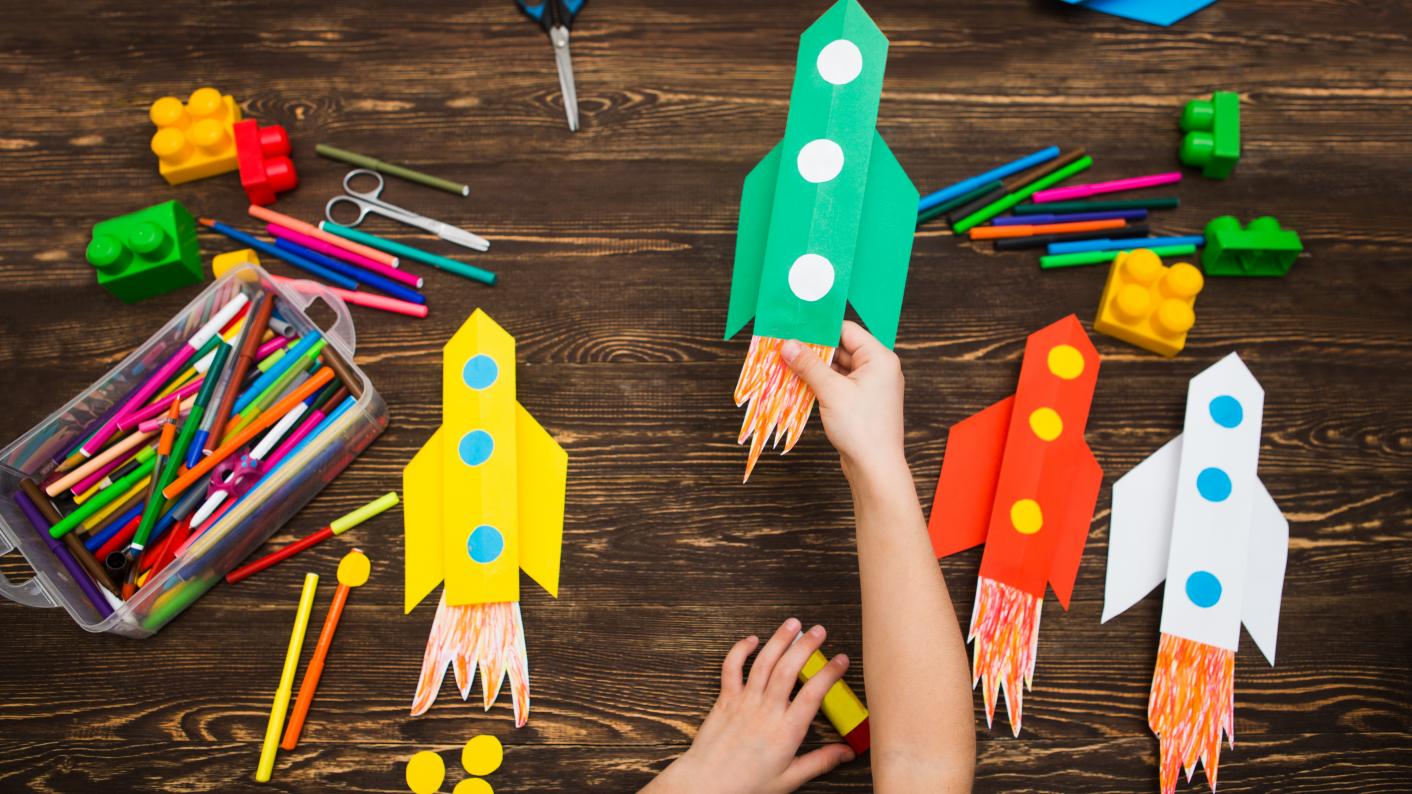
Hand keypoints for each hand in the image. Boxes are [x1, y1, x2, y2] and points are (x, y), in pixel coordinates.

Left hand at [642, 619, 854, 793]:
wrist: (707, 784)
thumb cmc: (747, 784)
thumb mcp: (790, 778)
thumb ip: (820, 762)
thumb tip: (847, 752)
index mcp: (786, 731)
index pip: (814, 693)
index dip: (830, 673)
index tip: (841, 660)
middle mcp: (766, 711)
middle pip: (789, 669)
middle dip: (806, 646)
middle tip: (819, 631)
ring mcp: (744, 702)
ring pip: (763, 662)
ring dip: (779, 640)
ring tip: (793, 624)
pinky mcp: (725, 699)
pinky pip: (732, 668)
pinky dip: (741, 650)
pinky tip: (753, 639)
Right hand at [780, 321, 905, 480]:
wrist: (875, 467)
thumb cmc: (860, 427)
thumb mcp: (831, 391)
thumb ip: (809, 365)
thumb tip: (788, 345)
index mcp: (879, 358)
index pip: (847, 331)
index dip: (821, 329)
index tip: (795, 328)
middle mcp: (878, 369)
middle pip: (841, 349)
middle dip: (814, 350)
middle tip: (786, 348)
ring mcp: (870, 387)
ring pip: (838, 369)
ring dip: (815, 369)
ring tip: (787, 365)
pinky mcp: (862, 404)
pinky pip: (839, 385)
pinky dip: (822, 384)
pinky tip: (800, 384)